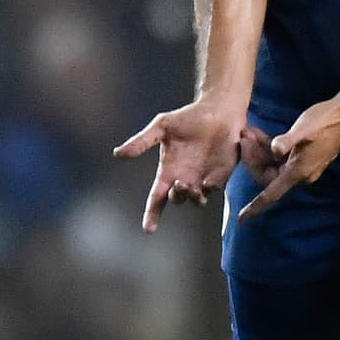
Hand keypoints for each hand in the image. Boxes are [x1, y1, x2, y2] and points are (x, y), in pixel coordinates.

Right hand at [113, 98, 243, 232]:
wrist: (217, 110)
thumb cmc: (188, 117)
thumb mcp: (161, 126)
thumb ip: (142, 141)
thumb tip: (117, 154)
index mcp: (168, 171)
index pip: (157, 198)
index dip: (152, 214)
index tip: (148, 229)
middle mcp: (185, 179)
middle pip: (177, 199)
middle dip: (177, 196)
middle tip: (180, 184)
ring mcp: (204, 178)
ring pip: (197, 200)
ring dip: (193, 197)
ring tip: (192, 186)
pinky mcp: (221, 174)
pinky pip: (215, 189)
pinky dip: (210, 189)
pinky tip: (208, 182)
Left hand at [238, 99, 339, 221]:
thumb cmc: (326, 121)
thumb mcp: (303, 129)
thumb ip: (286, 142)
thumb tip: (273, 150)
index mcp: (298, 171)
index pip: (272, 194)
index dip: (256, 207)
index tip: (242, 218)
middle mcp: (301, 174)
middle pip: (268, 176)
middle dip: (253, 159)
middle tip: (244, 137)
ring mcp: (304, 166)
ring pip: (274, 166)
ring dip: (260, 152)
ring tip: (250, 132)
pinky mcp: (305, 157)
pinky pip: (282, 159)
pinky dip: (270, 149)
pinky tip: (261, 135)